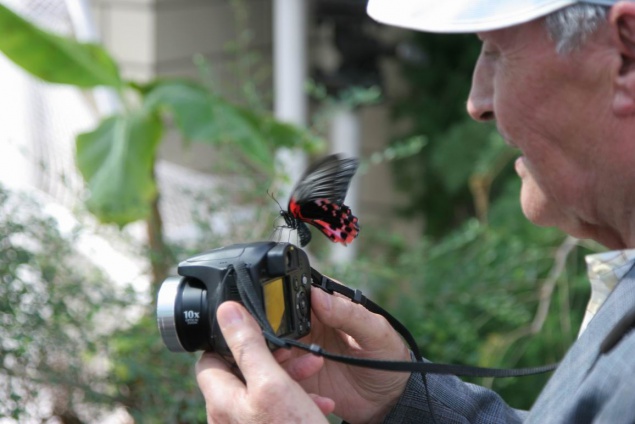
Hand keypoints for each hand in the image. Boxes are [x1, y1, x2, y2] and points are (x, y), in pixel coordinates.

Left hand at [196, 301, 332, 423]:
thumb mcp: (272, 384)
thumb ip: (248, 346)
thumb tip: (226, 312)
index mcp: (222, 403)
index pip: (208, 361)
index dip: (229, 340)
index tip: (255, 331)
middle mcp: (229, 419)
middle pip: (241, 373)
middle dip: (272, 357)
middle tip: (295, 352)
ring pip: (263, 390)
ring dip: (289, 376)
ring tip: (314, 370)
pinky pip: (276, 411)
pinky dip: (296, 399)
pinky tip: (320, 401)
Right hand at [274, 287, 410, 423]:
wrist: (388, 400)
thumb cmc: (388, 358)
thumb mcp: (376, 332)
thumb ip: (349, 314)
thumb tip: (318, 296)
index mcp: (326, 307)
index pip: (296, 294)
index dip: (285, 299)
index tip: (283, 310)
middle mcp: (308, 327)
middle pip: (277, 320)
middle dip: (273, 328)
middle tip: (286, 341)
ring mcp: (301, 351)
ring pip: (274, 348)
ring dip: (278, 355)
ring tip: (303, 363)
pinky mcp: (299, 375)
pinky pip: (281, 374)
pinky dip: (286, 378)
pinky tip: (306, 386)